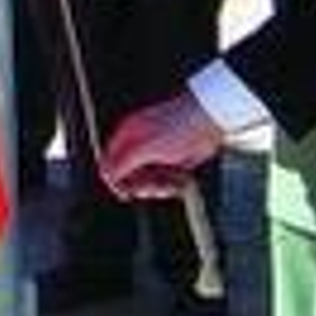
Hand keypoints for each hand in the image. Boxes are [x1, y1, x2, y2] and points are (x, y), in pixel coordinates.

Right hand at [101, 93, 224, 199]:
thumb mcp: (145, 147)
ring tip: (173, 182)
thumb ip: (122, 162)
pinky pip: (165, 183)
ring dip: (160, 187)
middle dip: (142, 186)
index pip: (109, 164)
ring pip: (147, 182)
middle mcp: (139, 147)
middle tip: (157, 186)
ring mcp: (155, 156)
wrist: (207, 122)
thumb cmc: (177, 127)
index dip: (115, 181)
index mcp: (127, 137)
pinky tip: (181, 179)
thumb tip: (107, 176)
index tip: (126, 194)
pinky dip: (172, 185)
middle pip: (129, 177)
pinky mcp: (171, 164)